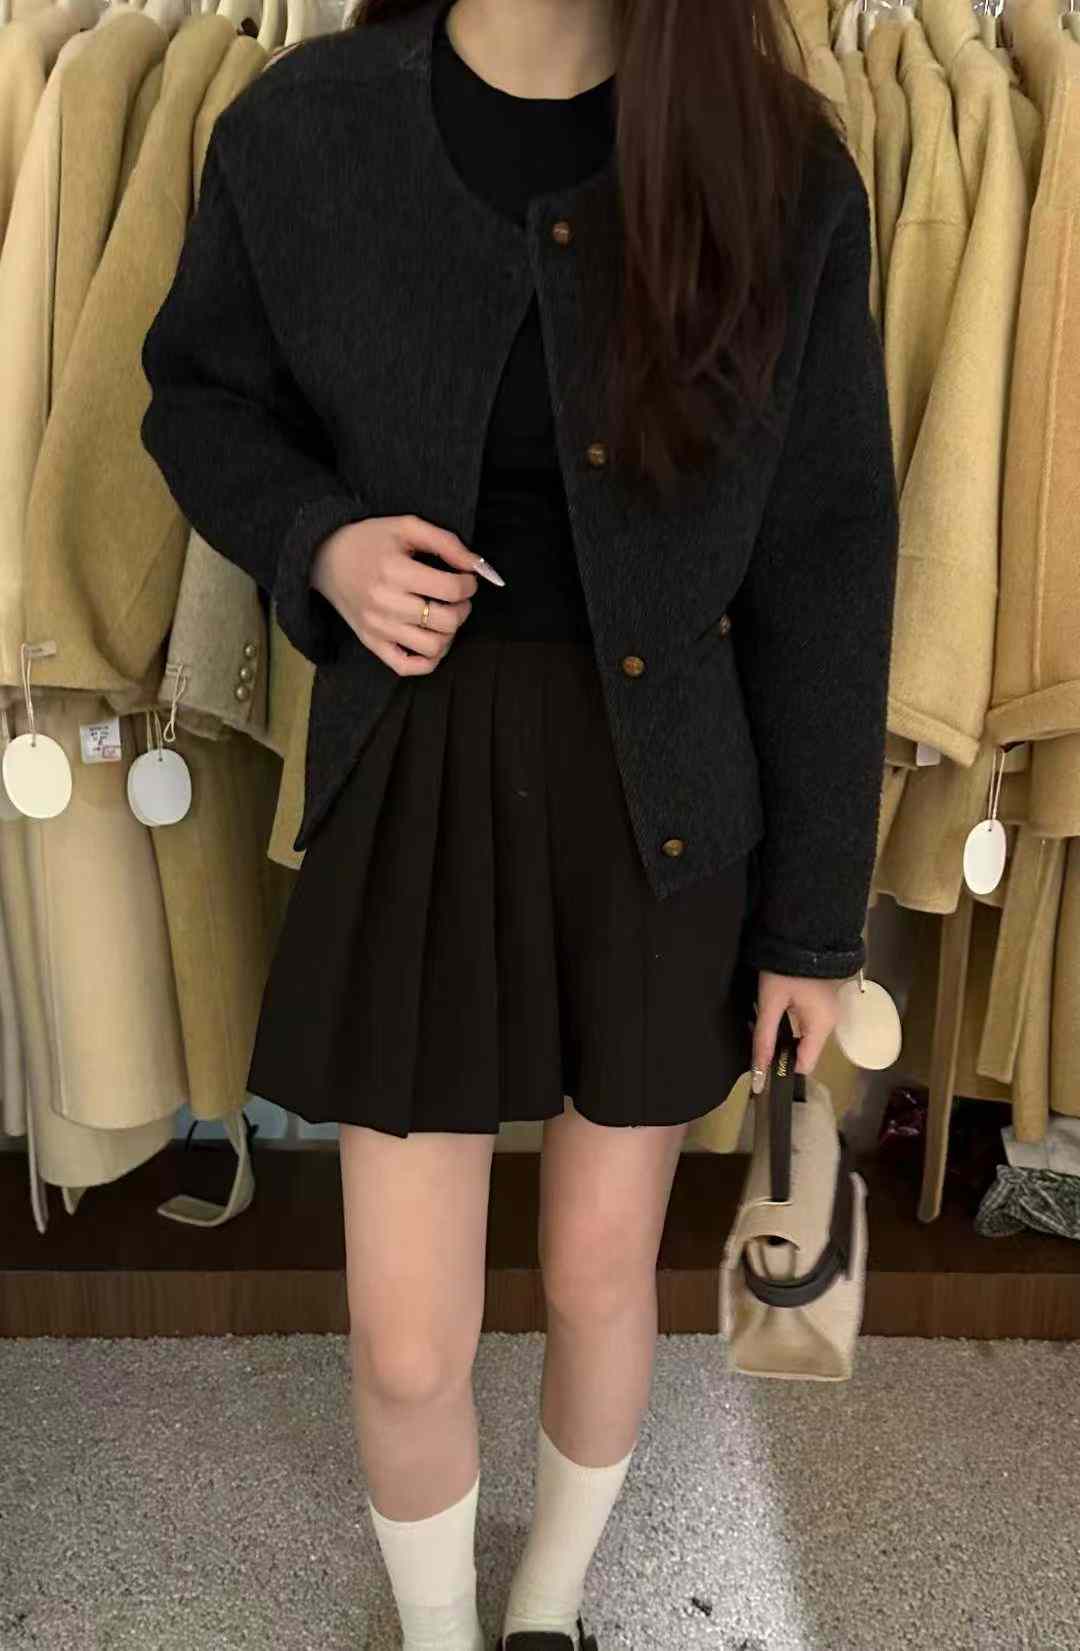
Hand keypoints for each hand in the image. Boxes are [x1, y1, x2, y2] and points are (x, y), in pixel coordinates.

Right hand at [311, 513, 497, 675]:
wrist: (325, 558)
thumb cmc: (371, 540)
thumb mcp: (407, 527)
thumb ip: (446, 542)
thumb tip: (477, 565)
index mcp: (395, 570)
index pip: (451, 588)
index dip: (469, 583)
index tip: (466, 578)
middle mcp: (385, 603)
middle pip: (447, 620)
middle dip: (463, 608)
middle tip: (457, 598)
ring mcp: (378, 628)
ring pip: (434, 647)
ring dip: (450, 633)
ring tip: (444, 616)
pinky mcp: (372, 644)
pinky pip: (408, 667)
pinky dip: (428, 660)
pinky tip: (432, 639)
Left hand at [750, 971, 839, 1092]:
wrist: (804, 932)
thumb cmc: (786, 968)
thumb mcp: (770, 1002)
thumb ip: (764, 1037)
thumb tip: (758, 1071)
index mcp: (822, 1026)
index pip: (805, 1065)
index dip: (784, 1068)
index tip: (761, 1065)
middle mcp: (830, 1023)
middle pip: (805, 1052)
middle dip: (780, 1051)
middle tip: (756, 1043)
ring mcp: (828, 1012)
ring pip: (804, 1038)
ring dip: (784, 1037)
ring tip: (761, 1028)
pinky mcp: (822, 1002)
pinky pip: (806, 1023)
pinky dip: (790, 1025)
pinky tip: (773, 1015)